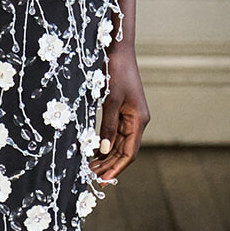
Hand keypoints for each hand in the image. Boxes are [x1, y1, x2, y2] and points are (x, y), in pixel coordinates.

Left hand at [91, 43, 148, 183]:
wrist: (118, 50)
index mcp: (139, 120)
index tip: (104, 180)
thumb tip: (104, 150)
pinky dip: (106, 143)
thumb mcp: (110, 100)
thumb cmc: (116, 72)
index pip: (129, 153)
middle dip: (109, 165)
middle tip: (92, 177)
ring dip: (106, 157)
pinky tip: (95, 151)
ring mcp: (130, 116)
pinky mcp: (122, 110)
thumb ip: (107, 126)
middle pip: (124, 151)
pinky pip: (115, 133)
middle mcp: (137, 121)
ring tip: (90, 168)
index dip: (117, 168)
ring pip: (120, 143)